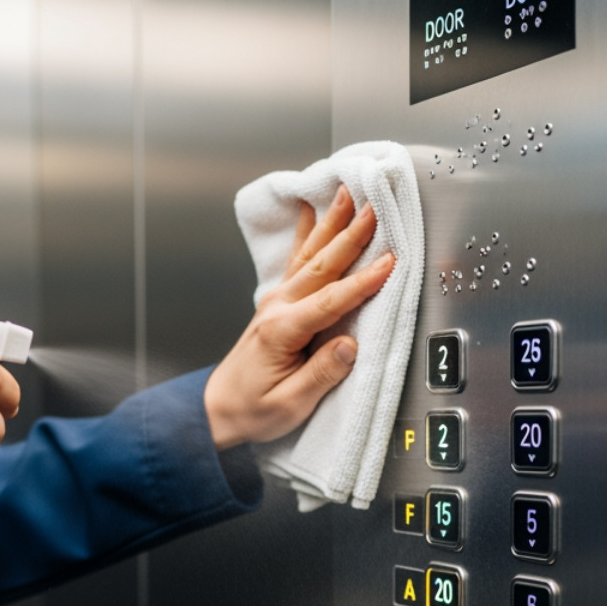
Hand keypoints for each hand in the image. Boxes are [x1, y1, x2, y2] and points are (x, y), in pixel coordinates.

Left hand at [204, 185, 394, 448]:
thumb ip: (320, 374)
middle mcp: (276, 309)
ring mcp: (275, 302)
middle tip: (373, 208)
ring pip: (308, 256)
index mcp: (282, 332)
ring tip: (346, 194)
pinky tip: (310, 212)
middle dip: (349, 235)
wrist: (217, 408)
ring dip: (330, 224)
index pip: (330, 301)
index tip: (389, 263)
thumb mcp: (289, 404)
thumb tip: (349, 346)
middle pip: (320, 265)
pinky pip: (296, 261)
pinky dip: (305, 233)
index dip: (362, 282)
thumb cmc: (252, 410)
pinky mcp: (277, 303)